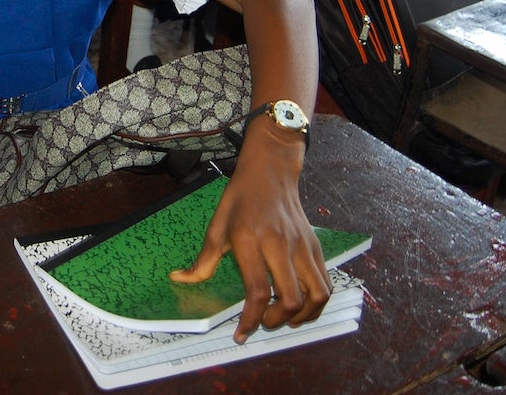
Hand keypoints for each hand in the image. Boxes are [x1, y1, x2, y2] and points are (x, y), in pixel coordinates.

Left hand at [170, 126, 330, 341]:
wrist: (271, 172)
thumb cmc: (240, 199)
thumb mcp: (217, 226)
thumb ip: (203, 260)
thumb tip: (180, 279)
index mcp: (250, 240)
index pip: (257, 290)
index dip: (251, 320)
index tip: (242, 334)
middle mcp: (279, 245)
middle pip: (290, 298)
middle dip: (276, 321)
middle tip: (264, 322)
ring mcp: (302, 246)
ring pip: (316, 294)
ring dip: (302, 316)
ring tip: (286, 318)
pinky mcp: (316, 246)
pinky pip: (325, 283)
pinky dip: (316, 303)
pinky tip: (301, 305)